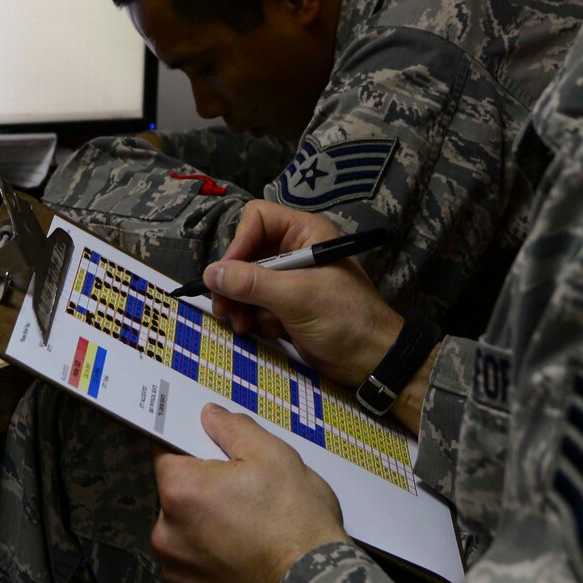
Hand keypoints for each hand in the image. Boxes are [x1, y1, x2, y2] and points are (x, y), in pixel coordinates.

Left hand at [153, 405, 347, 582]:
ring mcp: (179, 573)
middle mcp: (166, 534)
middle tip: (246, 497)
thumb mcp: (273, 455)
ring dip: (206, 530)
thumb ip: (232, 428)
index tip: (218, 458)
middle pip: (177, 499)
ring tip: (249, 532)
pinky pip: (197, 569)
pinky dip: (215, 563)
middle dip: (203, 494)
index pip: (168, 456)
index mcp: (179, 491)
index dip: (194, 452)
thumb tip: (207, 415)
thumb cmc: (296, 517)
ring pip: (185, 536)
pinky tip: (246, 560)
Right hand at [207, 202, 400, 389]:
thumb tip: (209, 273)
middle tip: (223, 309)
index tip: (228, 274)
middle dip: (234, 282)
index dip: (239, 242)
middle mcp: (296, 251)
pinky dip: (256, 318)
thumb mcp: (296, 297)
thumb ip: (251, 283)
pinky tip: (268, 333)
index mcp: (305, 234)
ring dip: (241, 305)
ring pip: (248, 282)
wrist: (373, 362)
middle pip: (247, 253)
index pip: (258, 220)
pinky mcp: (288, 306)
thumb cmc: (344, 319)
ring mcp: (292, 280)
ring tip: (243, 327)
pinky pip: (257, 304)